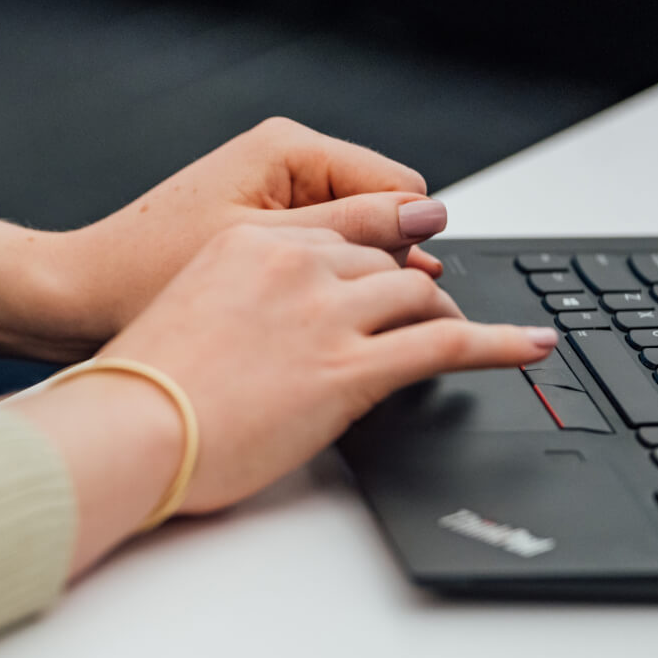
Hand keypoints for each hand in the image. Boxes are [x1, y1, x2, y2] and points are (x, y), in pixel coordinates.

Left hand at [67, 117, 443, 341]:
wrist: (80, 296)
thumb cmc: (147, 271)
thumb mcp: (264, 254)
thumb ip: (353, 232)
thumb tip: (427, 217)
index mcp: (289, 148)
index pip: (398, 185)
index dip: (406, 242)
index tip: (398, 293)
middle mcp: (282, 161)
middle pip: (377, 210)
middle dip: (375, 260)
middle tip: (345, 313)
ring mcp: (268, 193)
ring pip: (348, 238)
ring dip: (343, 277)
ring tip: (309, 317)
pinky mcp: (255, 225)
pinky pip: (313, 251)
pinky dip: (313, 284)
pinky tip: (292, 316)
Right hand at [104, 225, 555, 512]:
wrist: (128, 428)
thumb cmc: (140, 388)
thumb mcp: (189, 313)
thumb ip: (245, 302)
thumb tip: (277, 327)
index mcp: (249, 243)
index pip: (344, 229)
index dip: (386, 245)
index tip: (408, 252)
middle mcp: (294, 264)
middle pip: (385, 262)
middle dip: (412, 288)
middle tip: (430, 313)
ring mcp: (325, 312)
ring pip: (418, 296)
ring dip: (448, 316)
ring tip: (468, 337)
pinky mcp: (350, 366)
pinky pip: (448, 344)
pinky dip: (501, 343)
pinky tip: (530, 346)